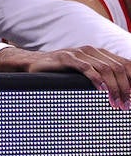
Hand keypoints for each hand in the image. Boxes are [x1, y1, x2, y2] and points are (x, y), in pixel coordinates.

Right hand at [0, 44, 130, 109]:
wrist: (33, 63)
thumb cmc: (60, 71)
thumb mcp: (85, 72)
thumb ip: (102, 76)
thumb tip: (120, 92)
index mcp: (100, 53)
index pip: (126, 64)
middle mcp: (92, 50)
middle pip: (119, 68)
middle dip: (126, 88)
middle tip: (125, 105)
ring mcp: (79, 53)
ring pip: (106, 69)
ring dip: (114, 88)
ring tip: (115, 103)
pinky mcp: (66, 58)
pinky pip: (87, 68)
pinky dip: (97, 80)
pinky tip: (102, 90)